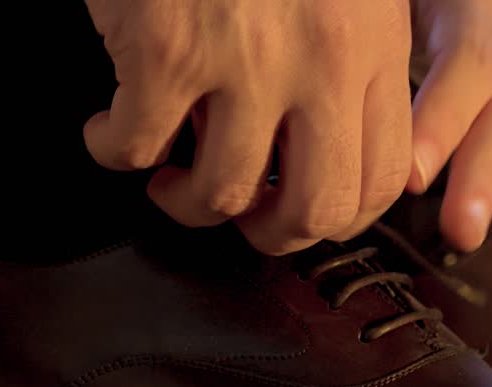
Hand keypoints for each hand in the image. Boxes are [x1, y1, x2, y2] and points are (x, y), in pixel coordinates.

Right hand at [84, 0, 413, 253]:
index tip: (300, 211)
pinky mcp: (164, 51)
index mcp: (373, 46)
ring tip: (167, 179)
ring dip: (185, 203)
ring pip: (221, 193)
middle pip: (315, 208)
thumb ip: (349, 67)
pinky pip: (135, 148)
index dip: (338, 218)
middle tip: (241, 219)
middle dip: (271, 235)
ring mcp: (244, 60)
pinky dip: (112, 151)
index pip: (383, 179)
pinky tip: (108, 131)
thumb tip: (321, 160)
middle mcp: (321, 61)